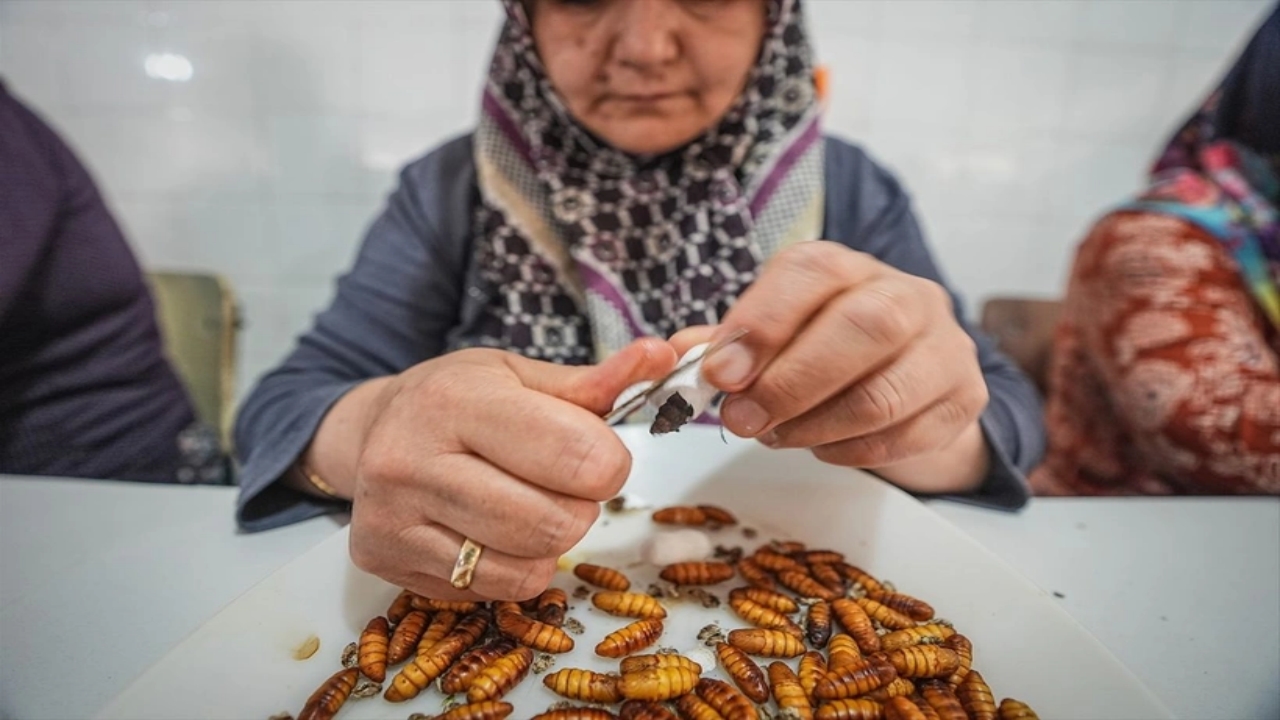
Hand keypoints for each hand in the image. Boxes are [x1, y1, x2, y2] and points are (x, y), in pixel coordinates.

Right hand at [346, 340, 676, 600]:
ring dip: (553, 541)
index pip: (572, 453)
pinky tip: (501, 535)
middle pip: (555, 521)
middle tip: (564, 484)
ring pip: (529, 564)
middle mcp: (413, 462)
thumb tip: (664, 357)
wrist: (365, 437)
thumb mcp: (517, 375)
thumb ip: (594, 380)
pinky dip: (520, 568)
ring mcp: (395, 520)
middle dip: (581, 505)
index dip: (608, 462)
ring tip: (532, 505)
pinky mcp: (391, 565)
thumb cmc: (453, 401)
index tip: (599, 454)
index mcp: (454, 401)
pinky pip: (498, 590)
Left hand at [675, 241, 989, 491]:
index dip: (761, 323)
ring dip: (816, 426)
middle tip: (741, 421)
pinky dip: (852, 450)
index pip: (809, 274)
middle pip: (861, 328)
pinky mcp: (965, 396)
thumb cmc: (824, 351)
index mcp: (845, 267)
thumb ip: (722, 345)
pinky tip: (823, 446)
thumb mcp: (771, 336)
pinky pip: (907, 434)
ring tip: (777, 436)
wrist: (910, 378)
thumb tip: (671, 356)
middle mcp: (903, 293)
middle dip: (790, 384)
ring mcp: (944, 344)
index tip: (719, 375)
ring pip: (885, 392)